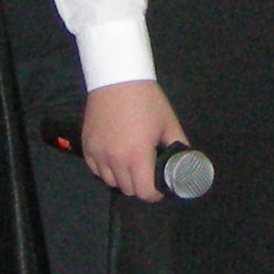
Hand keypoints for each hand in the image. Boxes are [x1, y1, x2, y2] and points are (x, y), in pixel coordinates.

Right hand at [79, 78, 190, 203]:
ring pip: (110, 181)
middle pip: (127, 189)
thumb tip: (187, 159)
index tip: (159, 188)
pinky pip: (95, 169)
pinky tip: (114, 160)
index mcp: (138, 157)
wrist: (117, 79)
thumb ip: (179, 144)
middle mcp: (115, 160)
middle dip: (139, 187)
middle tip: (147, 175)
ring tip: (130, 167)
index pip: (143, 192)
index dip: (154, 195)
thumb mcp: (169, 122)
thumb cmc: (147, 100)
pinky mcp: (87, 146)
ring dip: (122, 179)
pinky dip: (105, 170)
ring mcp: (98, 154)